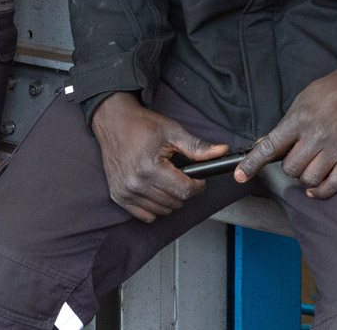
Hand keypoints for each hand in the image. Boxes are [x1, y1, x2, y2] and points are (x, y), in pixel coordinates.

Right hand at [89, 93, 228, 221]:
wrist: (114, 122)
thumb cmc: (142, 125)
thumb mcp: (173, 132)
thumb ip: (197, 146)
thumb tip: (222, 151)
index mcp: (150, 168)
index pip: (185, 191)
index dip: (198, 186)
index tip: (199, 179)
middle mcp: (136, 183)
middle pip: (175, 202)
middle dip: (184, 190)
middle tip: (181, 175)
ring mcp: (125, 192)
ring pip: (162, 211)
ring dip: (170, 199)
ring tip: (167, 180)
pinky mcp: (118, 196)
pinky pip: (145, 215)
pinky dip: (155, 207)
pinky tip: (155, 190)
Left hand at [235, 49, 336, 199]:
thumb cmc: (332, 89)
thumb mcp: (303, 100)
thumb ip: (286, 124)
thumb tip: (264, 143)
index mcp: (299, 120)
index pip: (270, 147)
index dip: (252, 164)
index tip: (240, 176)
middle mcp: (315, 136)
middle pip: (290, 168)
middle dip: (289, 167)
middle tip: (296, 158)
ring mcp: (335, 148)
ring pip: (309, 179)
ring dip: (305, 178)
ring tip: (309, 167)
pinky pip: (333, 184)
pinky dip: (321, 192)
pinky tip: (316, 189)